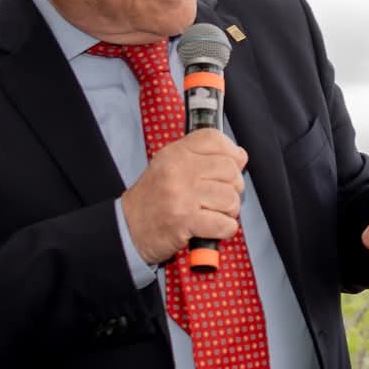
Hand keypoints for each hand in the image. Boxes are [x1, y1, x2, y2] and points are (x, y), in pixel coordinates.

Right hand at [118, 129, 247, 265]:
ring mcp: (181, 195)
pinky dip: (225, 230)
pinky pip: (225, 224)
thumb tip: (240, 156)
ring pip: (230, 198)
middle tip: (220, 197)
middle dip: (233, 188)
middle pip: (229, 170)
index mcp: (175, 153)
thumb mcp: (169, 166)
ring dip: (229, 211)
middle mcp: (178, 170)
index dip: (231, 153)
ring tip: (214, 213)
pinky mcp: (184, 221)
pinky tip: (211, 228)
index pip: (214, 139)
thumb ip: (201, 157)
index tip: (231, 166)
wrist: (128, 227)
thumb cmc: (153, 198)